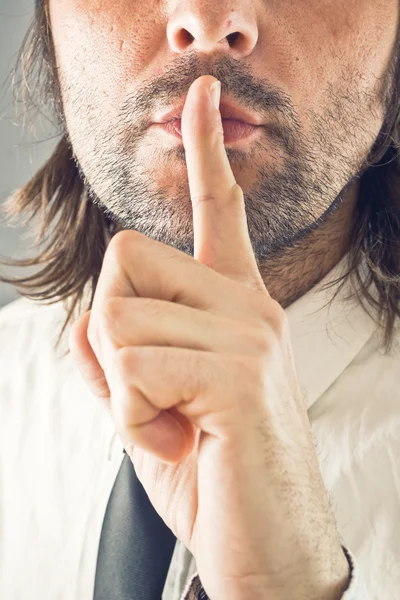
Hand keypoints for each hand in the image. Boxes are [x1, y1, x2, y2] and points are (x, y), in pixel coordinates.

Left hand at [69, 75, 349, 598]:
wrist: (262, 540)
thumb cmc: (208, 469)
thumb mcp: (145, 406)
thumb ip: (115, 355)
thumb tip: (83, 317)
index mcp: (231, 303)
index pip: (218, 207)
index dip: (204, 148)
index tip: (200, 92)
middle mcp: (247, 304)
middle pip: (124, 260)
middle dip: (113, 332)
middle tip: (153, 391)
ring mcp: (248, 334)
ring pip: (118, 318)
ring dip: (123, 389)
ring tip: (170, 424)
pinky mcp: (238, 374)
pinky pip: (134, 367)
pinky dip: (133, 419)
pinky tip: (180, 442)